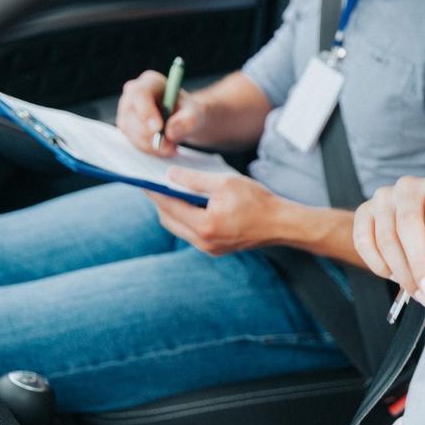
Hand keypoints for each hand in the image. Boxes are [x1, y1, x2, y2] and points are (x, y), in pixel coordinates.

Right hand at [116, 70, 203, 156]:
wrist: (186, 121)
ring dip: (152, 146)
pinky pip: (134, 142)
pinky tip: (166, 150)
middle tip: (170, 147)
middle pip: (131, 115)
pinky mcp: (127, 127)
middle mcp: (133, 94)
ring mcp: (126, 111)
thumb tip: (170, 131)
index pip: (140, 94)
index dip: (146, 111)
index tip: (158, 128)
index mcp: (150, 82)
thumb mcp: (195, 114)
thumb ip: (186, 121)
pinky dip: (150, 150)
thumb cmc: (189, 112)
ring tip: (173, 149)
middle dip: (150, 135)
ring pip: (132, 132)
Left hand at [146, 168, 279, 254]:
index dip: (154, 192)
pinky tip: (190, 204)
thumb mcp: (225, 182)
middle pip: (168, 221)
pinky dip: (186, 218)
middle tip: (154, 184)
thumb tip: (170, 175)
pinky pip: (192, 233)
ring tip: (170, 192)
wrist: (282, 224)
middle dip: (160, 203)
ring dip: (173, 211)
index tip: (142, 179)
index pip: (169, 206)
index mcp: (205, 225)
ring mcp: (209, 248)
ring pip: (179, 228)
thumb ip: (194, 179)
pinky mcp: (215, 249)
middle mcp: (203, 241)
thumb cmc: (258, 201)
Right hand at [352, 174, 424, 306]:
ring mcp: (382, 198)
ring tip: (417, 292)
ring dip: (401, 272)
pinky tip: (394, 276)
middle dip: (420, 264)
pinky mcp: (363, 212)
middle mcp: (408, 186)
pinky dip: (378, 266)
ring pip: (386, 239)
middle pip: (409, 224)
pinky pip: (364, 243)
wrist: (413, 219)